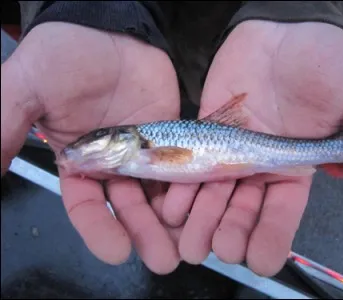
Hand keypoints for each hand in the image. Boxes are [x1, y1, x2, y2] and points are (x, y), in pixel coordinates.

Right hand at [1, 23, 180, 273]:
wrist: (112, 30)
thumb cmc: (67, 55)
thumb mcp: (30, 85)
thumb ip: (8, 123)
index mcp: (78, 160)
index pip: (86, 204)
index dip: (99, 228)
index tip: (116, 251)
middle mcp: (111, 163)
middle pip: (127, 207)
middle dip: (143, 234)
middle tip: (163, 259)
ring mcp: (144, 152)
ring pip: (156, 194)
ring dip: (169, 222)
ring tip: (186, 246)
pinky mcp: (170, 138)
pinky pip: (181, 167)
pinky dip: (189, 188)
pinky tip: (201, 207)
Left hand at [161, 20, 342, 275]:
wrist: (281, 29)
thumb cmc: (323, 62)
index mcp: (294, 169)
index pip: (282, 216)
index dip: (271, 239)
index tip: (260, 261)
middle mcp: (258, 169)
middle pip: (242, 215)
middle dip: (229, 237)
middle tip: (219, 249)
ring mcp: (228, 154)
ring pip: (212, 200)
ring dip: (200, 223)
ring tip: (189, 242)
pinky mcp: (203, 136)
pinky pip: (188, 169)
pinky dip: (180, 190)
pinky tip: (173, 207)